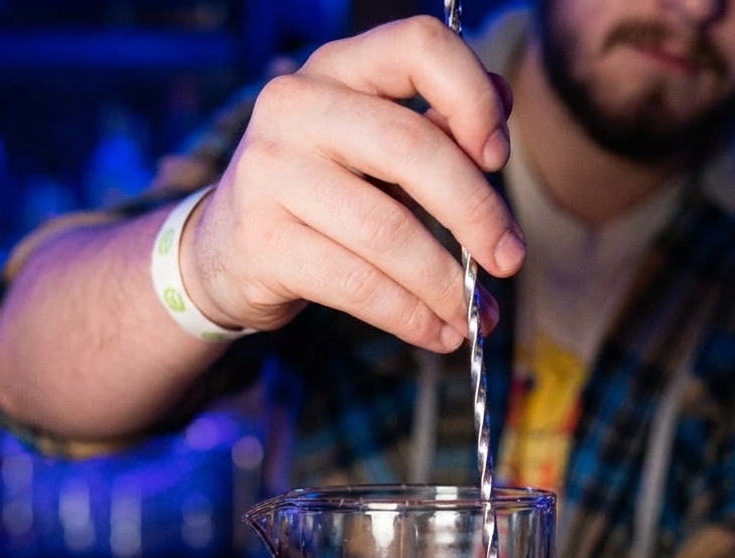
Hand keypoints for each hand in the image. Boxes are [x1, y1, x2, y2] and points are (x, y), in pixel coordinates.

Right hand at [181, 16, 524, 345]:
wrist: (224, 250)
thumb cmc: (320, 195)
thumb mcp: (372, 150)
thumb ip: (434, 131)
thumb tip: (499, 124)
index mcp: (338, 68)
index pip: (419, 47)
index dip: (472, 97)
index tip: (500, 157)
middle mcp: (297, 106)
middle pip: (413, 150)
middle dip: (477, 214)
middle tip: (510, 260)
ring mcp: (271, 172)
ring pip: (389, 232)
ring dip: (446, 285)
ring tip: (474, 315)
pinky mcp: (264, 241)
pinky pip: (359, 285)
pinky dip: (411, 317)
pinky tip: (438, 334)